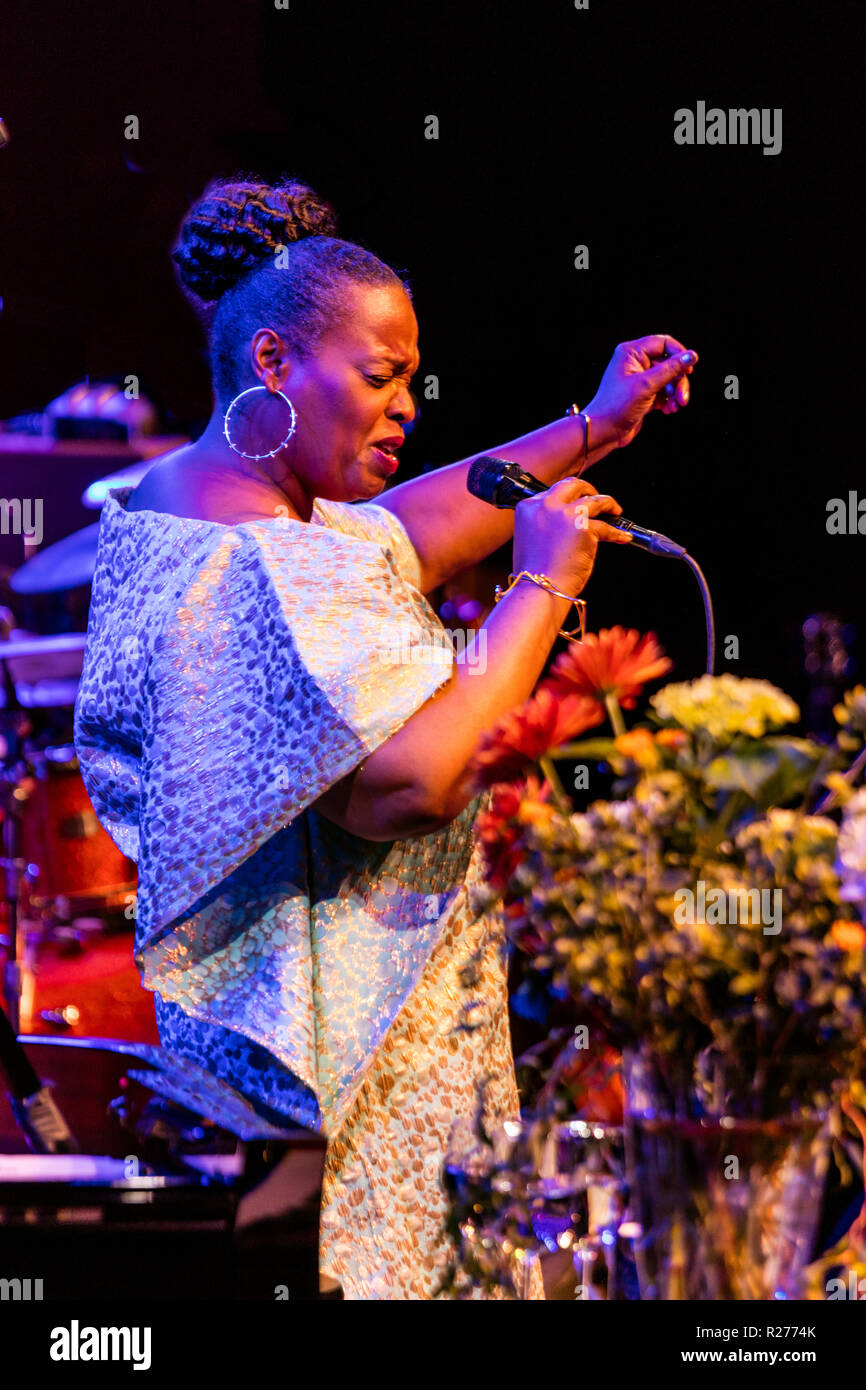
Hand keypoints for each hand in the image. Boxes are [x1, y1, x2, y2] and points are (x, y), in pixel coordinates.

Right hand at [513, 476, 631, 597]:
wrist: (539, 587)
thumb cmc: (535, 572)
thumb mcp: (531, 538)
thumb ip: (545, 522)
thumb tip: (568, 520)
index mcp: (528, 508)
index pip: (552, 492)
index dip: (568, 497)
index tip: (577, 503)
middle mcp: (546, 506)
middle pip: (573, 485)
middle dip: (588, 489)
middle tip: (598, 499)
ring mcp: (566, 514)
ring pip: (595, 499)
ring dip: (609, 504)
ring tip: (615, 511)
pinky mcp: (584, 527)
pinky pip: (607, 527)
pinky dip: (617, 533)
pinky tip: (622, 537)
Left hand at [584, 334, 698, 450]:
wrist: (603, 432)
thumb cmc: (617, 406)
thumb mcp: (647, 385)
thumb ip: (671, 369)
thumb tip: (692, 356)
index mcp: (631, 352)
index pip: (663, 343)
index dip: (679, 354)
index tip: (689, 370)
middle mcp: (635, 362)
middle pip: (669, 363)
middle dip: (678, 381)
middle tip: (682, 398)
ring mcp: (640, 379)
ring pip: (668, 379)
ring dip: (676, 392)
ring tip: (676, 406)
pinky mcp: (643, 394)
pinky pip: (663, 391)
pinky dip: (669, 400)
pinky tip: (669, 410)